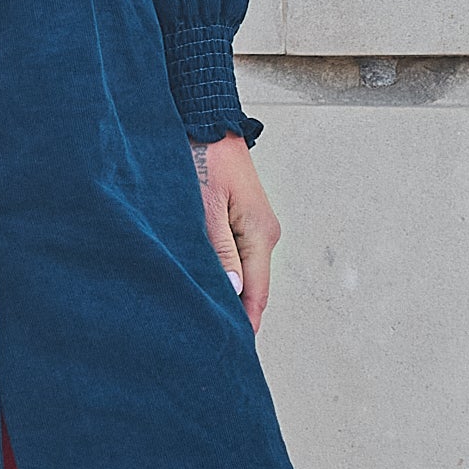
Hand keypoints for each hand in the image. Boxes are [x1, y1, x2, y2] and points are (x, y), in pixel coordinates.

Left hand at [193, 134, 279, 330]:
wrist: (207, 119)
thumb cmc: (203, 155)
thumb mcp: (205, 207)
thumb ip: (218, 252)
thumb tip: (231, 292)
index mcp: (261, 234)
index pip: (257, 294)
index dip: (245, 323)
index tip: (231, 349)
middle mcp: (265, 233)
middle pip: (252, 287)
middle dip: (234, 312)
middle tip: (209, 340)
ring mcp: (255, 225)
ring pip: (242, 271)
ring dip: (227, 292)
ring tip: (204, 317)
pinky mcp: (242, 218)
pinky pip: (236, 254)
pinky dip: (223, 272)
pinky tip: (206, 283)